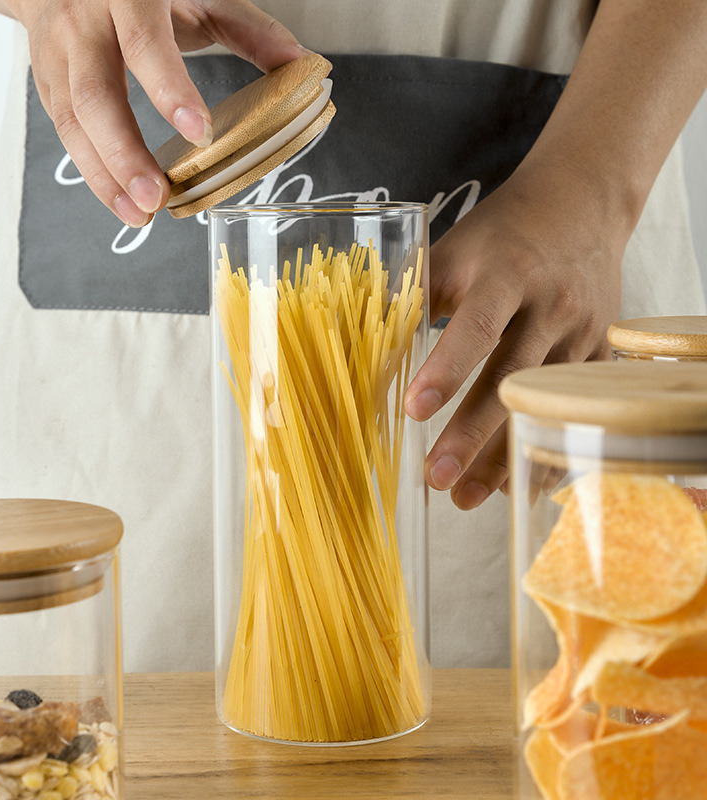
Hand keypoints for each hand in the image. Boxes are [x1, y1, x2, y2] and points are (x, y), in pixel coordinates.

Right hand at [5, 0, 304, 225]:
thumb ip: (249, 31)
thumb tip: (300, 67)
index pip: (145, 45)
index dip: (170, 91)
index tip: (200, 135)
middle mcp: (83, 21)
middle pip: (95, 94)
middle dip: (125, 153)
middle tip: (156, 197)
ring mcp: (58, 52)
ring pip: (72, 121)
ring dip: (104, 176)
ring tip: (139, 214)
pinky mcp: (47, 80)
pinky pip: (65, 133)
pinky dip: (94, 172)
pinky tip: (121, 200)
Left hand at [404, 159, 627, 509]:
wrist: (581, 207)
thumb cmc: (505, 232)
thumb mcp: (458, 248)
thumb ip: (417, 293)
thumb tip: (370, 341)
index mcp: (509, 273)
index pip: (477, 326)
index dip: (447, 370)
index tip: (414, 411)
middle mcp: (552, 305)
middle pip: (512, 379)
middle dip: (472, 434)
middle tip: (436, 478)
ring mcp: (584, 332)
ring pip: (542, 404)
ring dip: (504, 456)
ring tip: (465, 498)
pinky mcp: (601, 353)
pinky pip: (574, 410)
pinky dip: (545, 448)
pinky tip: (516, 486)